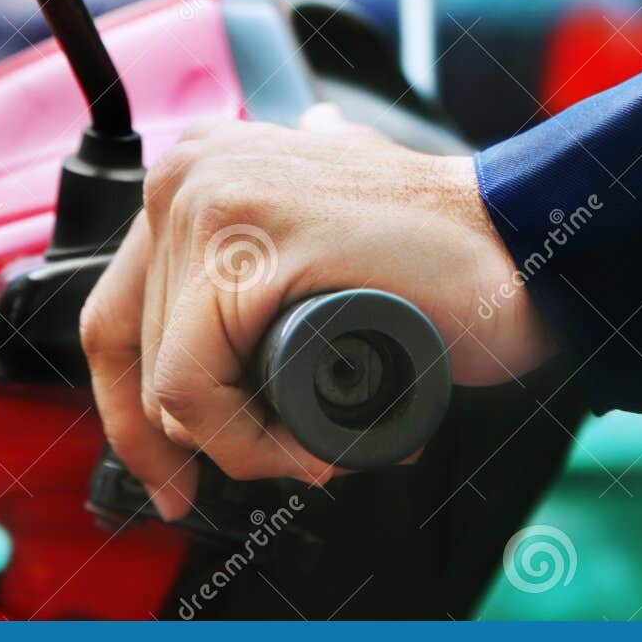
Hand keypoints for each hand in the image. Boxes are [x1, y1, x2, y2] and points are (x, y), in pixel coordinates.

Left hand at [79, 105, 552, 520]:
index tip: (167, 474)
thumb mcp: (314, 242)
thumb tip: (203, 344)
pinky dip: (245, 441)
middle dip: (195, 436)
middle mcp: (189, 170)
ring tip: (315, 448)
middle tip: (277, 462)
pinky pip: (195, 385)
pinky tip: (311, 446)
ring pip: (167, 379)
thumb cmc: (437, 260)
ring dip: (237, 445)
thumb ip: (255, 258)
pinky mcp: (248, 245)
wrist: (527, 245)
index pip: (114, 312)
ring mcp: (213, 199)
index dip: (133, 412)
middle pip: (131, 349)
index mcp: (195, 167)